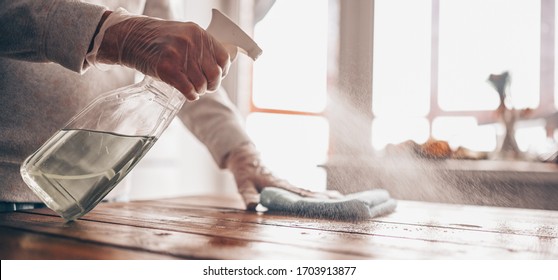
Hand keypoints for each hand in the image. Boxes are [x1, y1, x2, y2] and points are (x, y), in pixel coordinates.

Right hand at [91, 9, 230, 100]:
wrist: (132, 37)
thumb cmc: (159, 39)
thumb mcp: (184, 34)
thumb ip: (201, 47)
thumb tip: (219, 67)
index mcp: (199, 34)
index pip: (224, 58)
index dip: (222, 72)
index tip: (217, 77)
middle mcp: (192, 43)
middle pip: (214, 74)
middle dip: (211, 85)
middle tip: (204, 87)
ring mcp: (179, 56)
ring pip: (201, 84)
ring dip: (199, 91)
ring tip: (193, 89)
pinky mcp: (167, 69)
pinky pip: (188, 90)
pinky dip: (191, 96)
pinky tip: (188, 94)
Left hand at [226, 143, 342, 209]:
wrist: (246, 159)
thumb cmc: (245, 173)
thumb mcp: (243, 185)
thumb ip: (248, 196)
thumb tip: (253, 206)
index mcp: (279, 186)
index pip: (299, 194)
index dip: (312, 199)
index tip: (326, 203)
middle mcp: (287, 185)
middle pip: (309, 193)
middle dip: (325, 198)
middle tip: (343, 202)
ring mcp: (289, 186)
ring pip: (309, 192)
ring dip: (324, 196)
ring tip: (341, 199)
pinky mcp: (288, 187)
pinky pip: (305, 192)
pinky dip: (316, 195)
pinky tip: (326, 198)